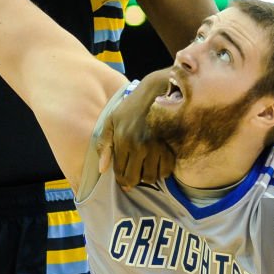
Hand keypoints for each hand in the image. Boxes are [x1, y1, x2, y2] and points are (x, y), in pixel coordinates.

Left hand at [96, 71, 174, 187]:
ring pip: (151, 177)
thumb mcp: (112, 120)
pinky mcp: (171, 147)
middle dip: (132, 181)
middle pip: (135, 178)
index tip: (122, 178)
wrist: (159, 92)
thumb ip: (104, 144)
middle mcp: (140, 146)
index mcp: (124, 140)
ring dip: (147, 177)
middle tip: (133, 176)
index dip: (120, 179)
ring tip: (145, 169)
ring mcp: (158, 147)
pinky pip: (167, 170)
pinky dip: (161, 172)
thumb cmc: (132, 106)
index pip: (119, 171)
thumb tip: (102, 169)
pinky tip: (157, 165)